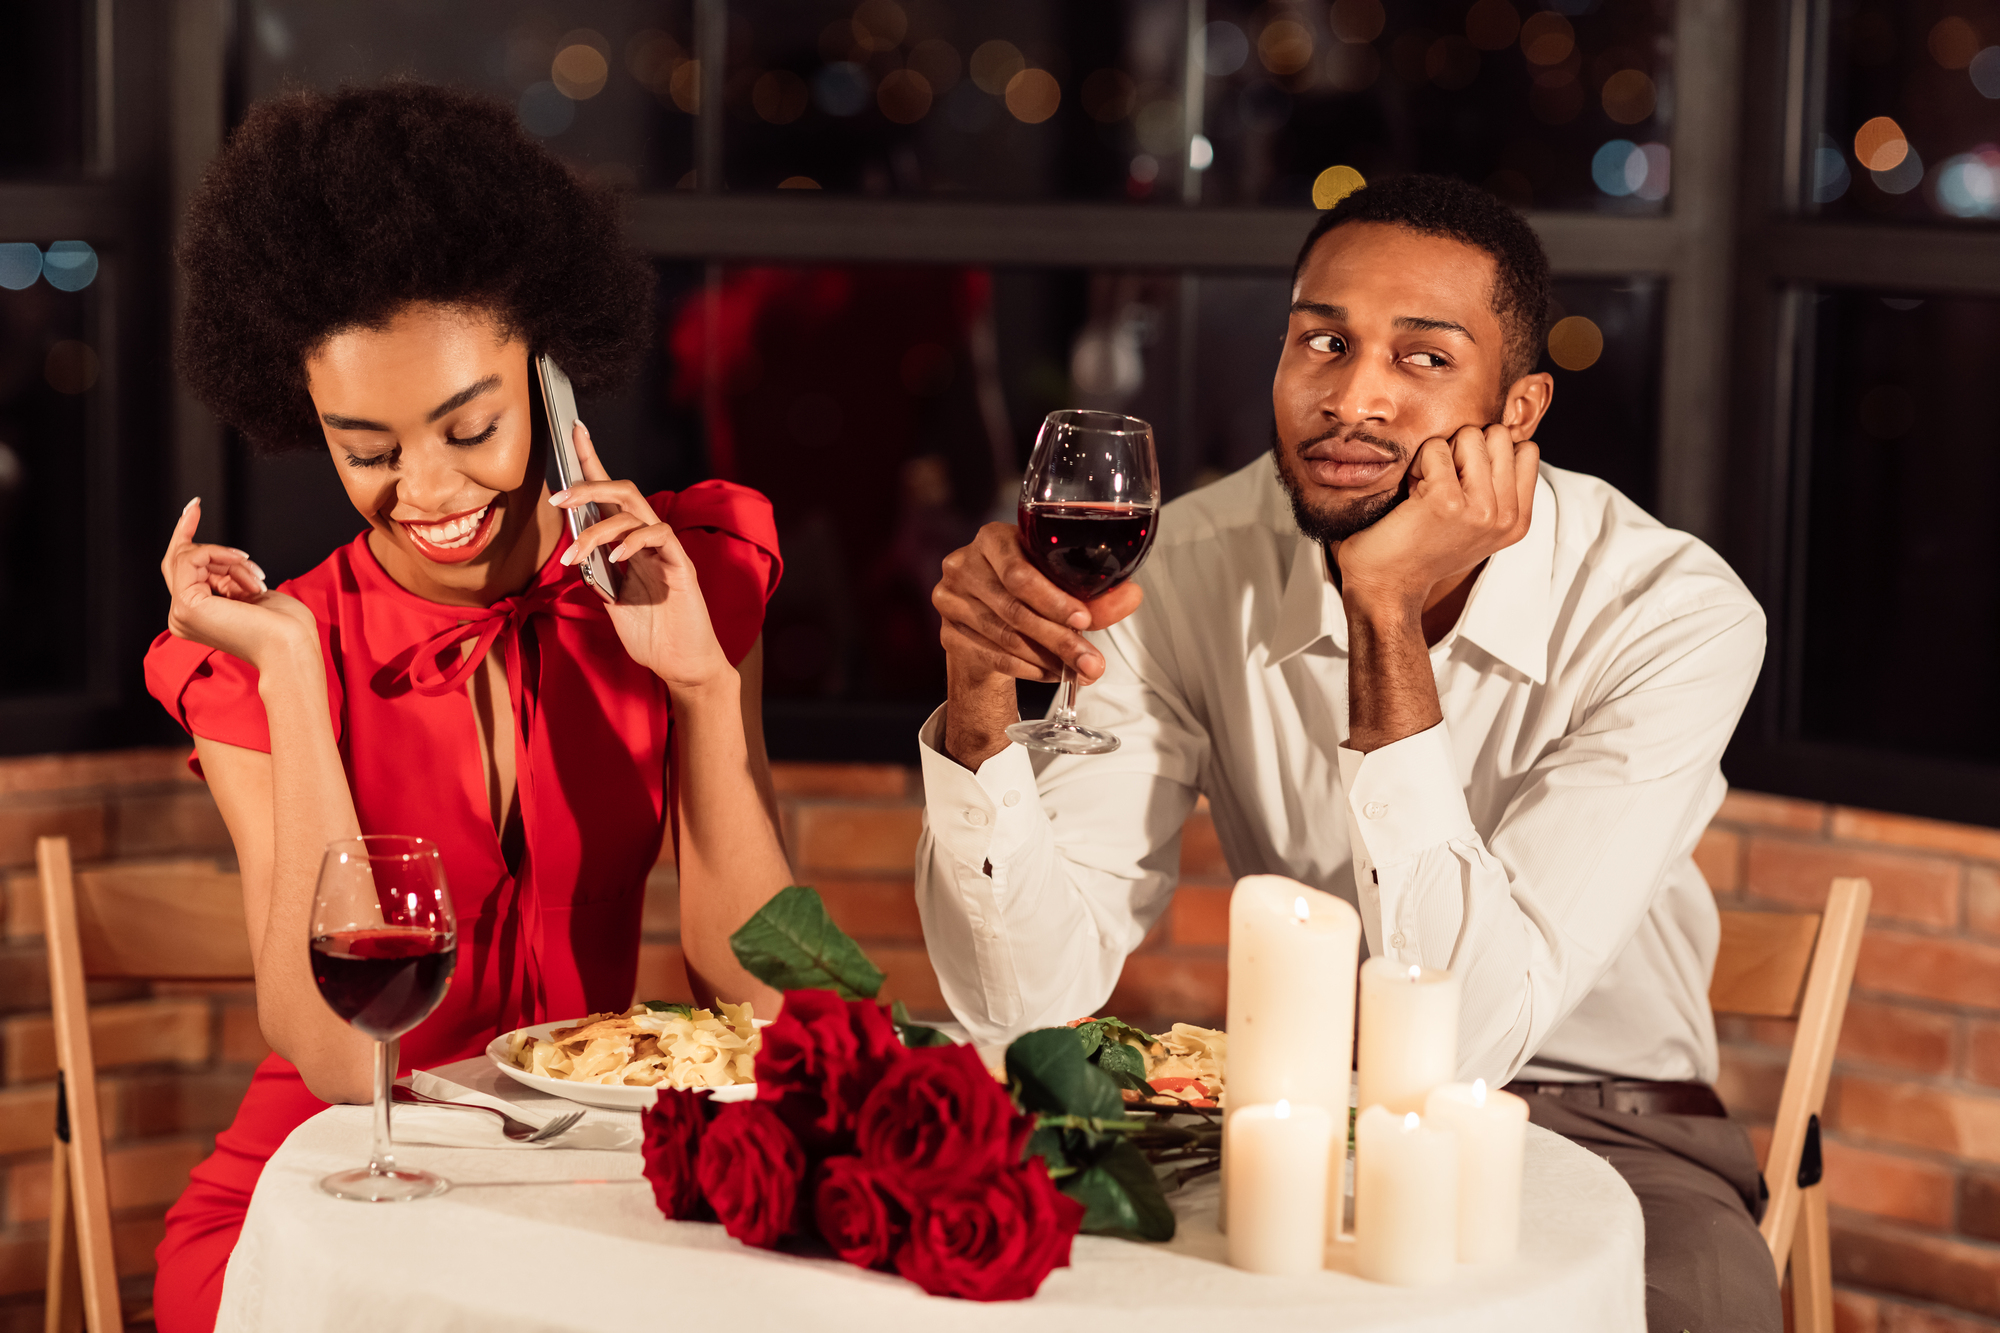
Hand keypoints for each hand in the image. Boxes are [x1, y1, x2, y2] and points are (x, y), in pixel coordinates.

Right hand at [160, 498, 317, 667]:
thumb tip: (223, 562)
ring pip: (191, 558)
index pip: (182, 570)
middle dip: (205, 542)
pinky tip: (246, 569)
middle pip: (182, 560)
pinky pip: (193, 559)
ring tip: (257, 579)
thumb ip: (229, 579)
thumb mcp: (251, 593)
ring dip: (231, 560)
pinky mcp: (186, 606)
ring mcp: (180, 613)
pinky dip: (221, 556)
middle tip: (216, 526)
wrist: (292, 647)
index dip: (185, 534)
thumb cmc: (285, 627)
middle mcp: (182, 616)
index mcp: (197, 615)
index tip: (193, 506)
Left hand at [553, 422, 732, 695]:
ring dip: (596, 528)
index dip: (592, 461)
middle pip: (622, 492)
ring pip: (633, 512)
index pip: (611, 496)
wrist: (682, 666)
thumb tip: (578, 556)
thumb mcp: (613, 603)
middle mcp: (649, 541)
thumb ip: (598, 576)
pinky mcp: (681, 566)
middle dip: (588, 486)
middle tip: (559, 498)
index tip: (573, 431)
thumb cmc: (652, 637)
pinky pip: (658, 536)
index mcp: (632, 545)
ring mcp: (666, 551)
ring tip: (575, 554)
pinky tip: (616, 557)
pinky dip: (633, 541)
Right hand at [932, 522, 1141, 687]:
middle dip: (1058, 639)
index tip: (1084, 620)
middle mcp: (963, 565)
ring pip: (1004, 638)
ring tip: (1077, 671)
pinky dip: (1027, 669)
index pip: (1019, 573)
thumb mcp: (1057, 582)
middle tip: (1090, 662)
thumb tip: (1131, 597)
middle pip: (1014, 609)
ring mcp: (950, 601)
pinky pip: (993, 657)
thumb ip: (1092, 593)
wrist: (986, 615)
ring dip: (1046, 659)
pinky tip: (1051, 673)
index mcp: (992, 539)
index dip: (1053, 600)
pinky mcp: (948, 634)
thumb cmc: (1027, 588)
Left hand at [1335, 425, 1538, 609]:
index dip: (1490, 454)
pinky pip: (1435, 448)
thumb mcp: (1476, 525)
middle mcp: (1506, 516)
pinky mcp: (1446, 500)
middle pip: (1499, 436)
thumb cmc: (1422, 550)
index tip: (1464, 482)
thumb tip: (1501, 439)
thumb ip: (1496, 489)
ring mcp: (1480, 508)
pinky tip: (1410, 493)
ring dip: (1443, 452)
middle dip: (1466, 449)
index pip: (1526, 450)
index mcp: (1518, 521)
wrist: (1386, 588)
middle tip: (1442, 482)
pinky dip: (1417, 462)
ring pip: (1471, 435)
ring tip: (1426, 487)